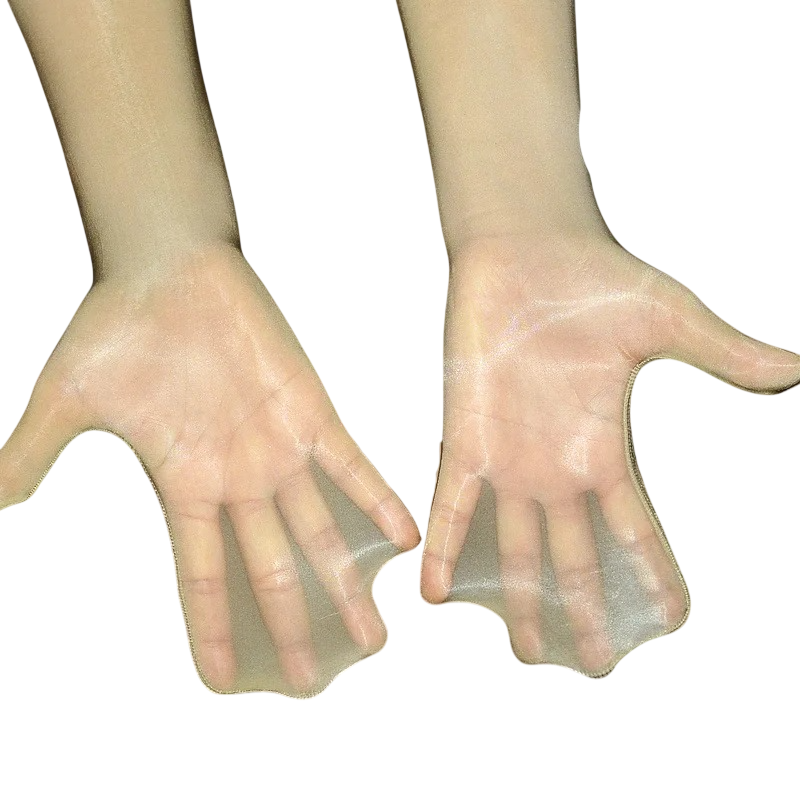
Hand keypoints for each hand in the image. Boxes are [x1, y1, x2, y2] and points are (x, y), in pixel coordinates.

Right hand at [0, 244, 418, 693]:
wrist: (168, 263)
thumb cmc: (116, 324)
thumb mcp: (65, 400)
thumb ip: (32, 452)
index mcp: (185, 485)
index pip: (200, 575)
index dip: (212, 628)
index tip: (225, 681)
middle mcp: (237, 478)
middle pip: (269, 570)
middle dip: (291, 627)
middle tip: (314, 682)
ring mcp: (277, 449)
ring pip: (319, 531)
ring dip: (346, 582)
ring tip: (372, 635)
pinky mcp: (309, 409)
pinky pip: (351, 464)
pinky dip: (376, 499)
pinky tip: (402, 535)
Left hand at [421, 235, 799, 673]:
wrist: (523, 246)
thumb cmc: (592, 276)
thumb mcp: (670, 322)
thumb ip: (726, 354)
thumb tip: (799, 369)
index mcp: (606, 448)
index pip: (636, 531)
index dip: (653, 575)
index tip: (672, 621)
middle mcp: (557, 466)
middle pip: (575, 557)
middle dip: (584, 610)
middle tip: (593, 666)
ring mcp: (509, 458)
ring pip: (513, 546)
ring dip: (519, 599)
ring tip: (527, 651)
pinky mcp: (464, 436)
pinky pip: (451, 505)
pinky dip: (446, 548)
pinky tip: (438, 593)